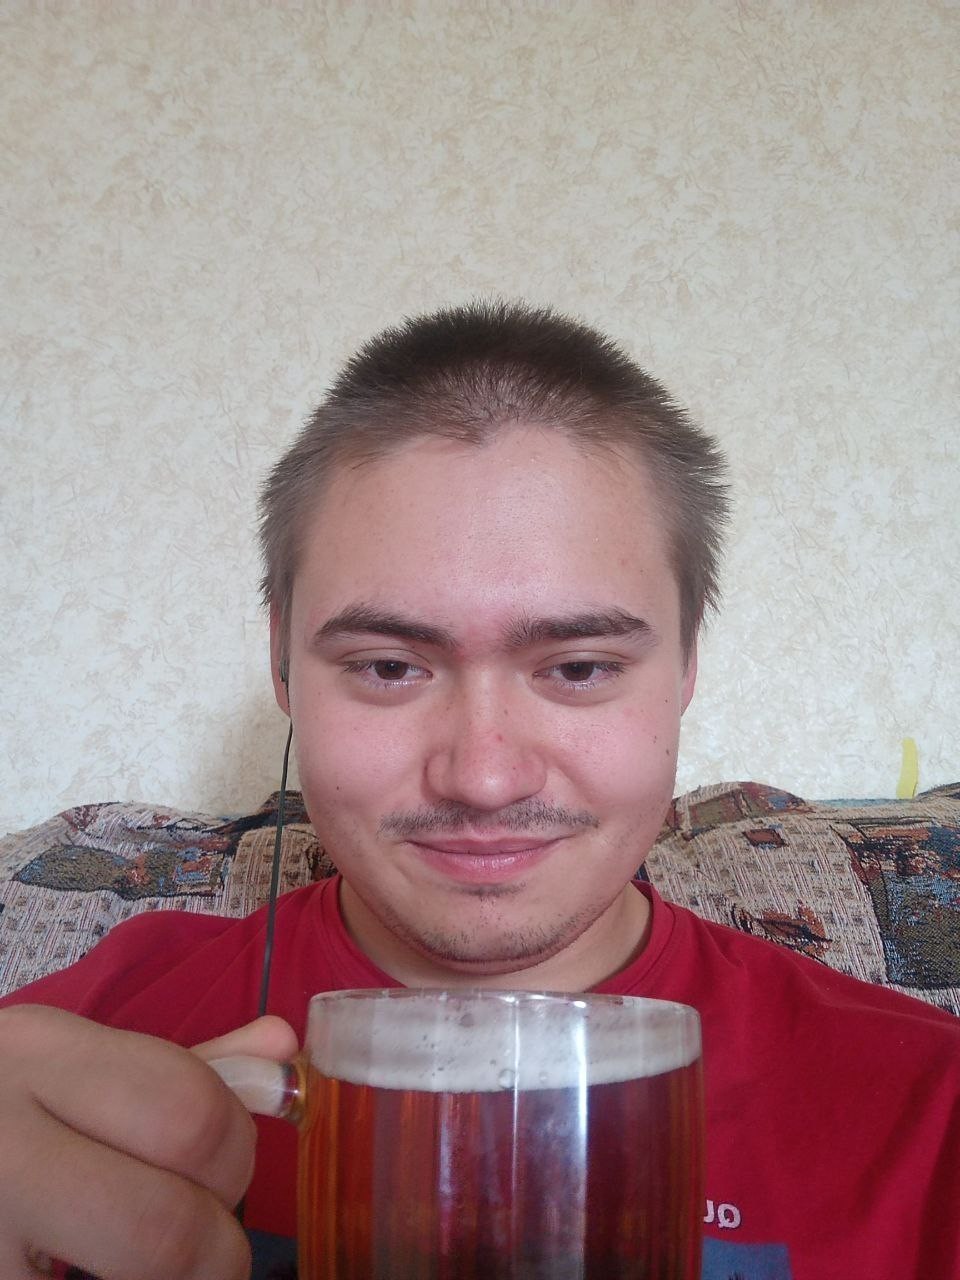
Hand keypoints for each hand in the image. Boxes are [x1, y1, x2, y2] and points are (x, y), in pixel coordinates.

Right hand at [0, 1005, 296, 1279]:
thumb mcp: (70, 1063)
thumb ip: (183, 1063)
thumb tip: (285, 1049)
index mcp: (37, 1054)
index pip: (191, 1113)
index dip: (235, 1157)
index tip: (224, 1174)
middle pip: (164, 1228)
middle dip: (215, 1253)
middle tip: (205, 1250)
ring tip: (153, 1271)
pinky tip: (96, 1275)